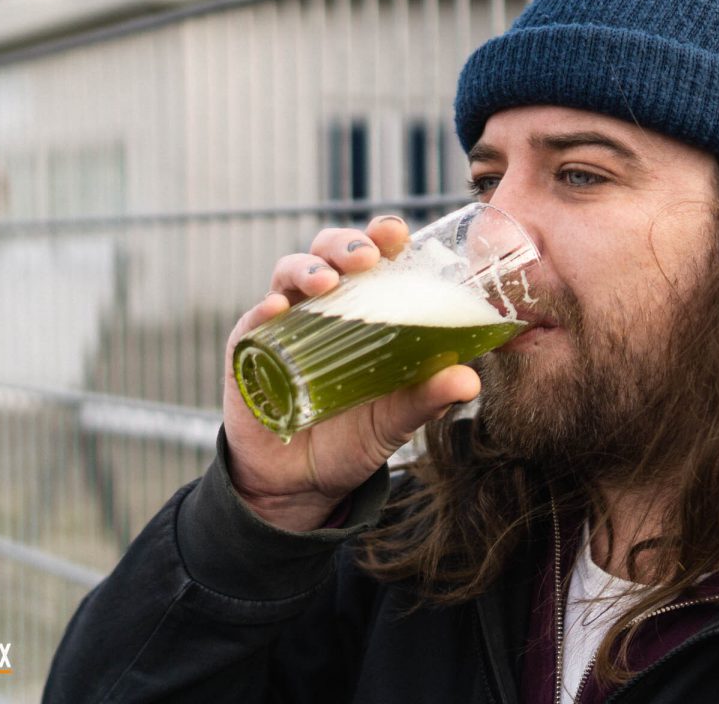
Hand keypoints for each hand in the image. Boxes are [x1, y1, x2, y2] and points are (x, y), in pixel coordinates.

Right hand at [222, 215, 481, 530]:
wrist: (302, 482)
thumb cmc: (353, 437)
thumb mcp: (396, 419)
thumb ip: (428, 397)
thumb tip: (469, 381)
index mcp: (365, 309)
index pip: (374, 257)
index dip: (382, 237)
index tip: (396, 235)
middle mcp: (324, 306)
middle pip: (328, 252)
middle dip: (345, 244)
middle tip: (365, 259)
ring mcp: (284, 323)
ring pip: (289, 273)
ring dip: (308, 269)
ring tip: (326, 284)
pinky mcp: (249, 350)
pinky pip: (252, 319)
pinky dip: (264, 308)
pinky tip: (276, 309)